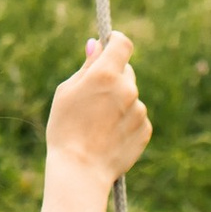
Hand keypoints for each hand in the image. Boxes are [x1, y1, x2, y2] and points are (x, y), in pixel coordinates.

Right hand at [46, 30, 150, 184]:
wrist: (80, 170)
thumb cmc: (65, 128)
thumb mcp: (67, 92)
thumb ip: (87, 66)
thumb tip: (97, 45)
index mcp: (106, 74)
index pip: (122, 44)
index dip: (117, 41)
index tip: (111, 43)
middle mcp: (127, 88)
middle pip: (126, 72)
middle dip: (114, 77)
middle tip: (94, 97)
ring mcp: (138, 110)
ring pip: (131, 97)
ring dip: (119, 103)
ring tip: (98, 124)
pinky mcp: (145, 129)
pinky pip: (136, 118)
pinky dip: (126, 122)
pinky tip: (108, 135)